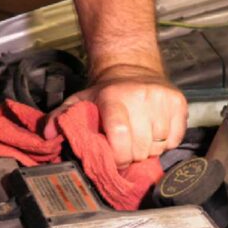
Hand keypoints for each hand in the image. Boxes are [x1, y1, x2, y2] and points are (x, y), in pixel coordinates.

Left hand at [44, 67, 187, 168]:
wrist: (133, 67)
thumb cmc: (106, 93)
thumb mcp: (80, 101)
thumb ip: (61, 118)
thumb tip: (48, 136)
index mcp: (114, 98)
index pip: (120, 137)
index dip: (118, 157)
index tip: (115, 160)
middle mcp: (140, 96)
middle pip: (141, 148)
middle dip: (133, 155)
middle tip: (127, 148)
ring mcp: (162, 99)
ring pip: (159, 145)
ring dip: (150, 148)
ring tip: (141, 138)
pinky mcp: (179, 102)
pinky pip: (176, 139)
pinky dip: (167, 143)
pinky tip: (155, 133)